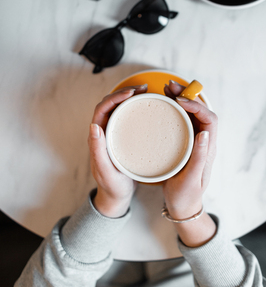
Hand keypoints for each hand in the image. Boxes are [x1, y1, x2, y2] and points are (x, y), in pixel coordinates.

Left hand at [88, 84, 146, 217]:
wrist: (117, 198)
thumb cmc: (111, 186)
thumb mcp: (105, 170)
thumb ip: (97, 150)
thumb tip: (93, 126)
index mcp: (98, 136)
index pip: (103, 108)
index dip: (115, 97)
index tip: (131, 93)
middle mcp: (105, 131)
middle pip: (112, 103)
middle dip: (126, 91)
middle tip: (143, 88)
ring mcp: (115, 133)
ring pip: (120, 108)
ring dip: (132, 97)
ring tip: (147, 91)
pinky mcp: (124, 137)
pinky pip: (129, 116)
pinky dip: (138, 108)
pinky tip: (150, 106)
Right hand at [163, 81, 217, 245]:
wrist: (183, 206)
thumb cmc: (186, 195)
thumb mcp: (191, 179)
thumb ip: (198, 157)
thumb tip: (203, 133)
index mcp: (208, 149)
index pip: (209, 119)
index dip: (196, 106)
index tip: (179, 100)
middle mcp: (203, 142)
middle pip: (200, 111)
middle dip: (187, 95)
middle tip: (169, 86)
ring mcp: (194, 141)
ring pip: (191, 113)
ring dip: (180, 99)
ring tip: (165, 90)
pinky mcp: (184, 142)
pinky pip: (182, 120)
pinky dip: (173, 109)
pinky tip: (162, 104)